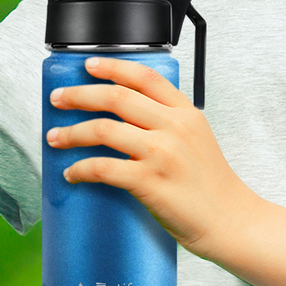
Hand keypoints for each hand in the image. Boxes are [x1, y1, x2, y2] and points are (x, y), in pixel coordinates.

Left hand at [46, 56, 259, 257]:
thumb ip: (168, 122)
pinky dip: (81, 168)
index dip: (112, 67)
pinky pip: (103, 168)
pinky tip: (72, 172)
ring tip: (56, 138)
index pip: (144, 77)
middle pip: (116, 97)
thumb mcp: (197, 138)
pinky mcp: (150, 182)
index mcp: (186, 113)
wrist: (229, 220)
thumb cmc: (211, 184)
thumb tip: (126, 117)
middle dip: (80, 95)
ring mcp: (161, 154)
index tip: (89, 65)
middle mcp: (174, 127)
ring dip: (72, 132)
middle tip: (59, 99)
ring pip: (103, 129)